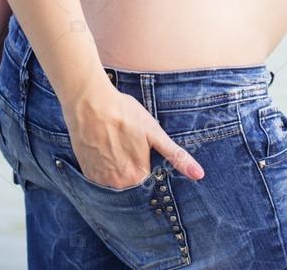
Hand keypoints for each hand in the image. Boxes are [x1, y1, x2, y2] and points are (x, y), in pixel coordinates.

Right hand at [63, 81, 204, 188]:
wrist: (89, 102)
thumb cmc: (123, 113)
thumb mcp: (154, 132)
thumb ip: (175, 156)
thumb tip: (200, 175)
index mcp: (138, 176)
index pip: (151, 184)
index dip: (151, 168)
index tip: (146, 155)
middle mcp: (118, 184)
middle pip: (133, 184)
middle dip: (135, 171)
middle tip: (129, 148)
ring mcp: (100, 180)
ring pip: (116, 183)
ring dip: (119, 171)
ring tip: (117, 147)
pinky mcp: (87, 173)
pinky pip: (100, 179)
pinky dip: (104, 168)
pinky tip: (105, 150)